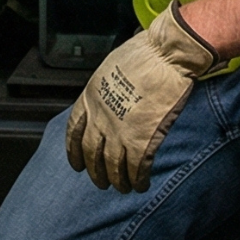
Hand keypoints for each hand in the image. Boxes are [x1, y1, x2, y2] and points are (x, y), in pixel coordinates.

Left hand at [66, 1, 218, 192]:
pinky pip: (136, 169)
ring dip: (118, 181)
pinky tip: (141, 185)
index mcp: (91, 96)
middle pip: (92, 153)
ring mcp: (120, 131)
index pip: (74, 130)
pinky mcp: (142, 140)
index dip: (74, 150)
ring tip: (123, 188)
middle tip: (100, 182)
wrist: (166, 55)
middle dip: (96, 172)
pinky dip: (138, 180)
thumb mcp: (112, 66)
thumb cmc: (146, 52)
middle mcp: (100, 117)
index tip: (76, 162)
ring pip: (113, 167)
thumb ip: (108, 87)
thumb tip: (112, 96)